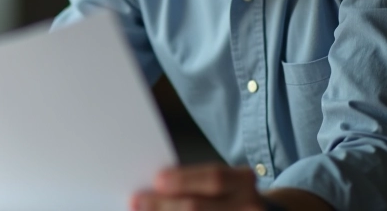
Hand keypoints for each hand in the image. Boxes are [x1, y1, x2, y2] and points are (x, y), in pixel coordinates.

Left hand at [131, 164, 265, 210]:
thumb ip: (195, 184)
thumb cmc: (227, 198)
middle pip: (199, 207)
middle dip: (164, 205)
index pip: (214, 178)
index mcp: (243, 182)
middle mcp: (249, 206)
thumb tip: (154, 188)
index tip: (156, 180)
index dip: (183, 180)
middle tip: (137, 201)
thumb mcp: (222, 184)